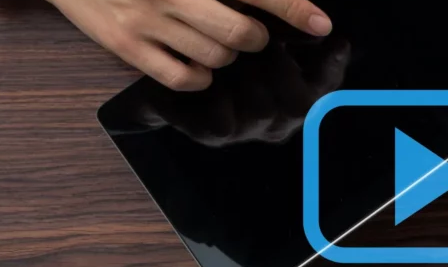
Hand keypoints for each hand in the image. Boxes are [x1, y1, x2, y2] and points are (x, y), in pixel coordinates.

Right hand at [50, 0, 329, 91]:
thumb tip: (257, 7)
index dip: (293, 7)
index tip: (321, 23)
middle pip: (243, 34)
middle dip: (256, 38)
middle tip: (250, 33)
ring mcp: (147, 20)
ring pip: (218, 59)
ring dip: (225, 55)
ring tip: (208, 38)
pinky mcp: (126, 45)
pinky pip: (185, 78)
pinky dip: (199, 75)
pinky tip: (192, 60)